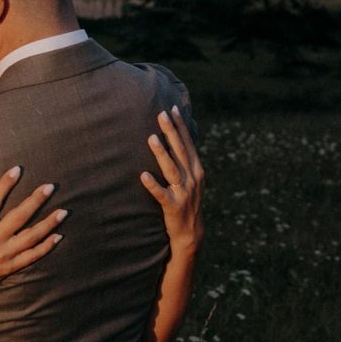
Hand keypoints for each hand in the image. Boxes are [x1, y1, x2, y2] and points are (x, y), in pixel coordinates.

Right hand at [0, 167, 66, 298]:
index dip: (5, 184)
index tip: (17, 169)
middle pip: (19, 217)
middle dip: (36, 201)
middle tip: (50, 186)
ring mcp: (4, 254)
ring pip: (31, 237)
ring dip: (48, 224)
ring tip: (64, 211)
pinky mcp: (10, 267)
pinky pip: (32, 256)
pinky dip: (46, 247)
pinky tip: (58, 236)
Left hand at [140, 105, 204, 254]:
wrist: (190, 233)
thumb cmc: (186, 201)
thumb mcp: (190, 179)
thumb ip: (184, 161)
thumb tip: (175, 138)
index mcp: (196, 170)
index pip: (187, 143)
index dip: (180, 126)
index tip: (172, 108)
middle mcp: (192, 178)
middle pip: (180, 151)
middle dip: (171, 132)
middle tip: (161, 114)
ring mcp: (183, 192)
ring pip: (171, 169)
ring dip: (161, 153)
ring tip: (151, 138)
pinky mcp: (172, 206)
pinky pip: (161, 194)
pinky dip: (153, 184)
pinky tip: (143, 175)